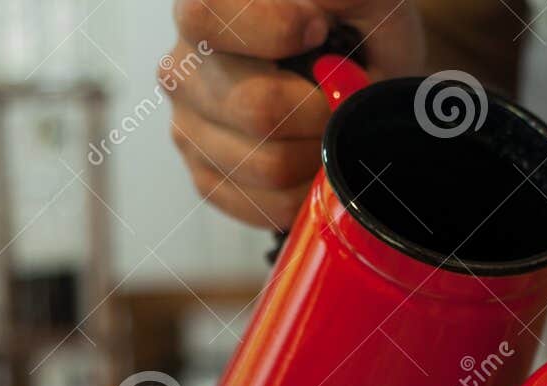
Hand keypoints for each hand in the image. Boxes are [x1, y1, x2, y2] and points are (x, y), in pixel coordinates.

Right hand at [165, 0, 423, 229]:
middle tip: (340, 98)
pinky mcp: (207, 180)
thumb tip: (312, 16)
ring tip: (331, 130)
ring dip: (320, 154)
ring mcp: (188, 128)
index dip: (275, 31)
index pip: (208, 17)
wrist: (364, 86)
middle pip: (256, 108)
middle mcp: (182, 67)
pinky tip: (316, 162)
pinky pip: (269, 205)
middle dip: (321, 112)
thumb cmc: (359, 36)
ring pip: (267, 164)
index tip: (321, 32)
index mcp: (207, 10)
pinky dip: (311, 190)